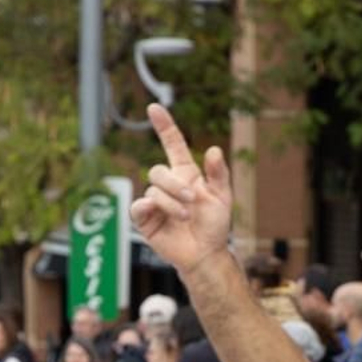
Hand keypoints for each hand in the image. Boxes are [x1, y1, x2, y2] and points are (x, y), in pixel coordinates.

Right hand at [129, 104, 234, 275]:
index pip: (172, 144)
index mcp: (186, 174)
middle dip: (174, 184)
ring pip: (152, 189)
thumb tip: (215, 149)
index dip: (164, 126)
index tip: (154, 108)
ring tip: (186, 217)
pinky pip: (138, 205)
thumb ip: (219, 174)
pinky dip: (149, 207)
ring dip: (171, 202)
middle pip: (158, 170)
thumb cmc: (214, 226)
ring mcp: (154, 200)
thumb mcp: (222, 198)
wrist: (205, 253)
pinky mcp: (144, 218)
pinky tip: (157, 212)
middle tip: (191, 200)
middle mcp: (168, 185)